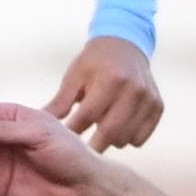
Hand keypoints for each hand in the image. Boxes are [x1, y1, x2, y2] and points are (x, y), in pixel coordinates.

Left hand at [49, 34, 162, 149]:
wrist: (126, 45)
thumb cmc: (94, 62)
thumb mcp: (74, 77)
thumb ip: (60, 102)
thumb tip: (37, 125)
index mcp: (110, 79)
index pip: (88, 116)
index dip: (73, 132)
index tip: (62, 143)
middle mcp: (134, 89)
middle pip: (110, 132)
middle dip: (92, 146)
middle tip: (80, 151)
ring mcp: (149, 99)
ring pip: (126, 139)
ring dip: (110, 141)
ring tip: (99, 132)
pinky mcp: (158, 107)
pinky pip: (140, 138)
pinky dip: (127, 138)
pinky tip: (117, 128)